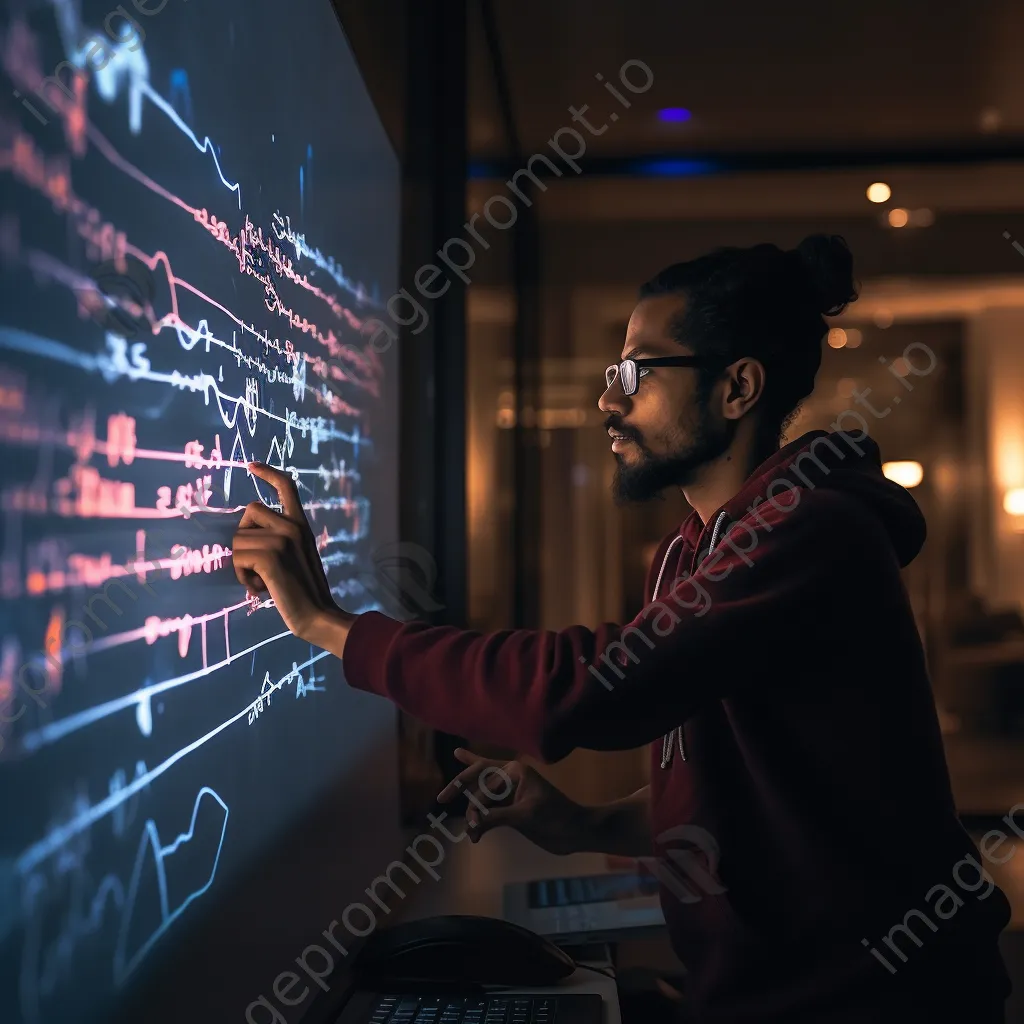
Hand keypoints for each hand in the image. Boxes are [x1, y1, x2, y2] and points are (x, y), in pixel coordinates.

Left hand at [231, 462, 351, 644]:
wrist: (318, 615)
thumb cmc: (303, 592)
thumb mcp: (296, 557)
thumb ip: (280, 540)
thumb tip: (245, 536)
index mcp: (301, 525)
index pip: (287, 487)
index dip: (268, 473)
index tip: (252, 466)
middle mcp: (293, 526)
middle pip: (249, 512)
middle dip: (243, 538)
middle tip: (257, 566)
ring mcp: (283, 539)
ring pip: (238, 539)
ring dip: (241, 565)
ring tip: (261, 582)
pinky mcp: (271, 556)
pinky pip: (238, 557)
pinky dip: (241, 576)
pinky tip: (258, 588)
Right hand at [437, 748, 586, 853]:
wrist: (577, 832)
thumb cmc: (557, 818)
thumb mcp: (526, 816)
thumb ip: (497, 817)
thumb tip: (472, 824)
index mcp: (515, 771)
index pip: (485, 782)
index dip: (476, 803)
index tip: (474, 825)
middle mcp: (511, 777)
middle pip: (478, 778)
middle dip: (459, 787)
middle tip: (440, 797)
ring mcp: (510, 793)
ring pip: (482, 796)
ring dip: (473, 812)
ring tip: (472, 833)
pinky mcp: (512, 808)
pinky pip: (489, 806)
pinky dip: (479, 813)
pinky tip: (465, 801)